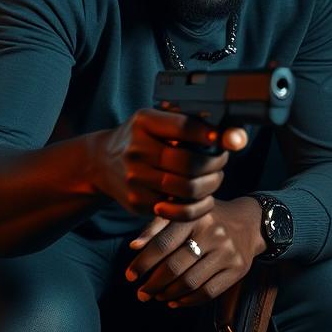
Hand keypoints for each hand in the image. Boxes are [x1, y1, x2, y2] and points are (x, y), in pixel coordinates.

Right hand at [90, 110, 246, 220]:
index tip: (229, 139)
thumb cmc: (140, 138)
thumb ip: (186, 122)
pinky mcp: (137, 203)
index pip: (183, 127)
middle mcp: (136, 150)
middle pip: (189, 163)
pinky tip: (203, 197)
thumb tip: (231, 133)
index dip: (210, 134)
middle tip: (222, 160)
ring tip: (214, 178)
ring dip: (211, 185)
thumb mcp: (154, 120)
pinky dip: (198, 206)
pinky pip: (178, 211)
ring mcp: (134, 179)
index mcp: (144, 122)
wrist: (101, 163)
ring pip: (187, 189)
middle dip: (215, 163)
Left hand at [124, 196, 264, 306]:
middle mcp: (213, 233)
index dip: (143, 263)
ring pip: (190, 283)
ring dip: (168, 294)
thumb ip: (156, 227)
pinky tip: (175, 301)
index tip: (130, 276)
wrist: (249, 221)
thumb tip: (134, 246)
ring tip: (156, 296)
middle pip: (175, 267)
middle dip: (153, 284)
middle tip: (141, 293)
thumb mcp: (183, 214)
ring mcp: (227, 252)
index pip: (163, 244)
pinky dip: (187, 301)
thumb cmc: (206, 218)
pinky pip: (208, 293)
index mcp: (194, 217)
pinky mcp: (238, 269)